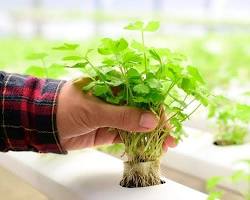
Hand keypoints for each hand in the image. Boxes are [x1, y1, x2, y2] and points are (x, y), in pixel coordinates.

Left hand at [56, 81, 175, 150]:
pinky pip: (127, 136)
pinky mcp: (108, 130)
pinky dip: (139, 142)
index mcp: (113, 85)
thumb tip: (150, 121)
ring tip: (166, 145)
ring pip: (137, 124)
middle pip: (142, 110)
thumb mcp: (94, 110)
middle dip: (157, 122)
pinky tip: (149, 147)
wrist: (44, 124)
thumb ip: (122, 116)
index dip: (155, 104)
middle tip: (170, 135)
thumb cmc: (65, 107)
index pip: (141, 92)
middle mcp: (115, 99)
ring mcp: (113, 116)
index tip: (165, 117)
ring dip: (151, 135)